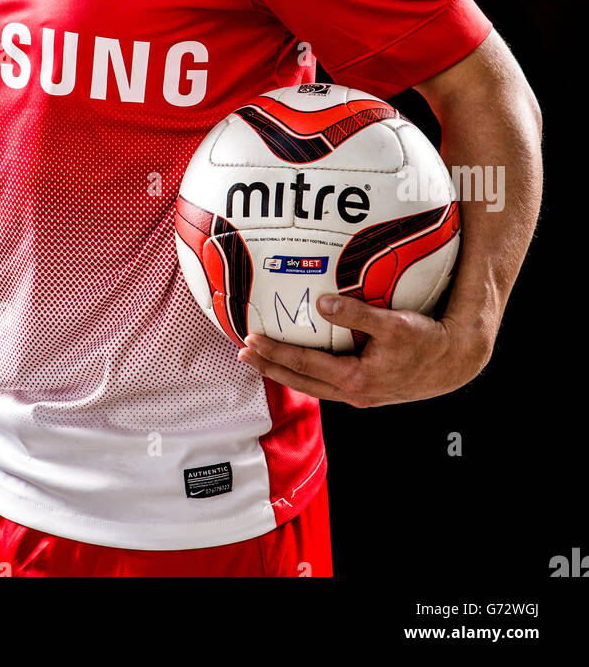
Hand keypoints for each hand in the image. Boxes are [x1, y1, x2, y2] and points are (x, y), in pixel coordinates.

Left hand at [236, 294, 490, 405]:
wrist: (455, 361)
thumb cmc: (426, 341)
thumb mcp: (393, 324)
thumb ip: (356, 313)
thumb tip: (321, 302)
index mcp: (356, 379)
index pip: (304, 365)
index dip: (275, 354)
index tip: (250, 341)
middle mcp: (354, 393)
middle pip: (302, 382)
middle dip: (270, 367)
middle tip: (242, 353)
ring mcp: (361, 394)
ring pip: (314, 385)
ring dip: (286, 372)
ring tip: (263, 359)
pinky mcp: (369, 389)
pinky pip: (329, 382)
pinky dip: (309, 373)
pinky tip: (303, 363)